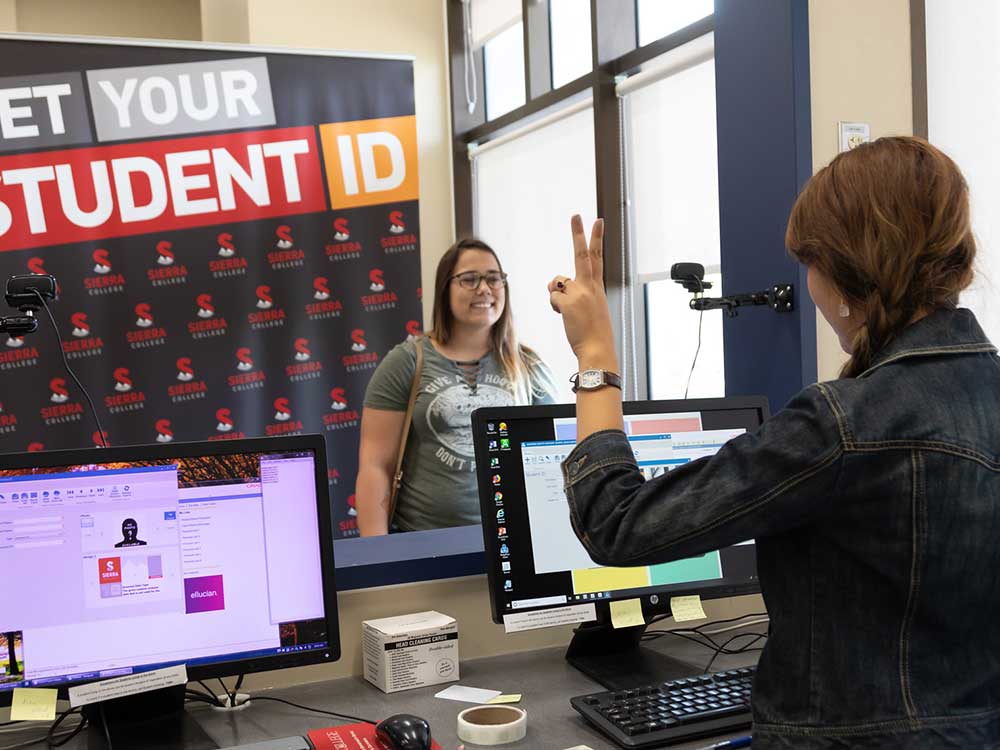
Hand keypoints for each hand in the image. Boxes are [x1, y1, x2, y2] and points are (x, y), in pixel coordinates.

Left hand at [548, 215, 616, 367]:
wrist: (598, 349)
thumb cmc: (594, 332)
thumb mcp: (588, 309)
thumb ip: (573, 293)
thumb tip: (553, 287)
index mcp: (597, 287)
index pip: (597, 258)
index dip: (596, 238)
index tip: (598, 221)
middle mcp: (590, 286)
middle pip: (582, 254)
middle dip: (578, 233)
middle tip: (576, 215)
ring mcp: (579, 292)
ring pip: (557, 283)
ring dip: (557, 296)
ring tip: (570, 313)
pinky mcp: (568, 301)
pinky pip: (553, 299)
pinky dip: (556, 308)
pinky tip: (566, 318)